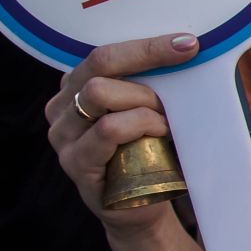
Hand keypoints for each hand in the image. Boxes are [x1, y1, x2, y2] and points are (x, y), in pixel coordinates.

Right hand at [46, 32, 200, 232]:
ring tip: (166, 120)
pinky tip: (160, 133)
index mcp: (76, 86)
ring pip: (101, 93)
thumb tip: (189, 46)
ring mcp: (64, 136)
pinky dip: (140, 125)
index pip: (105, 52)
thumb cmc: (149, 150)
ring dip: (144, 101)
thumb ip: (152, 81)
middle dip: (147, 66)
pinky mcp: (76, 163)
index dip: (147, 46)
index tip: (188, 44)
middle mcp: (61, 107)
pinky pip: (107, 130)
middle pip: (99, 65)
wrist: (142, 206)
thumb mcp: (147, 109)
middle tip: (177, 87)